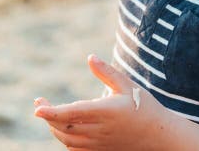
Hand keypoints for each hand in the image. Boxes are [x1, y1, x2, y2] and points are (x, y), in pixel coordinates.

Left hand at [33, 55, 198, 150]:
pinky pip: (75, 149)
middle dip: (48, 116)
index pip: (71, 114)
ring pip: (67, 140)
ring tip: (48, 113)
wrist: (161, 137)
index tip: (37, 108)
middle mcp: (100, 130)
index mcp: (105, 112)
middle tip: (39, 103)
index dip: (52, 112)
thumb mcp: (128, 86)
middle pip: (64, 127)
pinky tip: (62, 128)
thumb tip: (90, 57)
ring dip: (54, 128)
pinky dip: (64, 139)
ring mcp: (99, 144)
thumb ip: (107, 72)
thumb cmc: (145, 107)